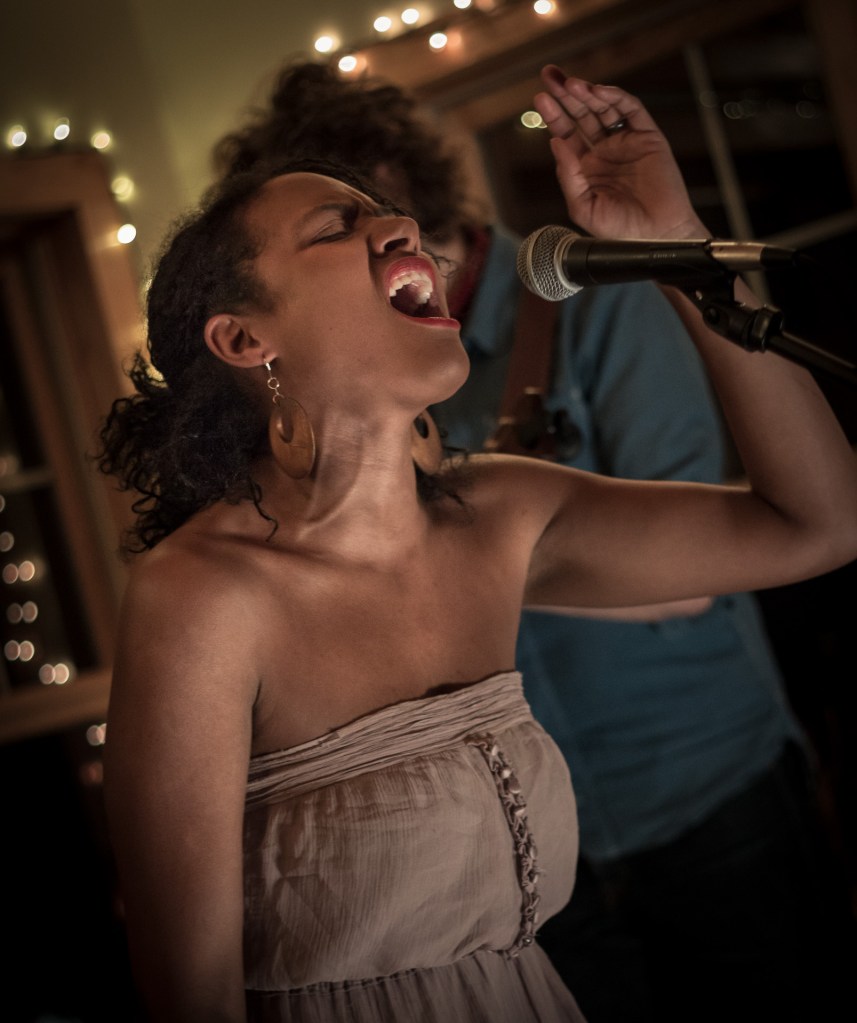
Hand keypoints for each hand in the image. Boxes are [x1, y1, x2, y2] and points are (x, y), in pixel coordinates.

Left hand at [534, 66, 707, 240]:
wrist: (656, 236)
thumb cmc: (621, 229)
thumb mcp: (584, 206)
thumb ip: (568, 176)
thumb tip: (555, 143)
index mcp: (586, 167)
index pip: (566, 134)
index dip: (553, 115)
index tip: (540, 97)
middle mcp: (604, 151)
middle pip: (581, 115)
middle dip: (566, 94)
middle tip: (550, 76)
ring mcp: (626, 142)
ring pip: (604, 108)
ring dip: (588, 93)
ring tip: (572, 84)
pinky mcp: (648, 137)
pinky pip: (631, 110)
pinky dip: (616, 98)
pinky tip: (599, 92)